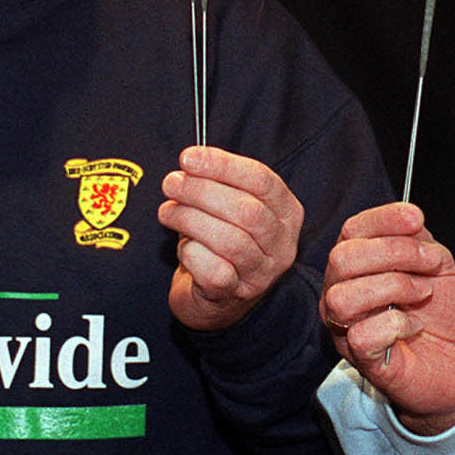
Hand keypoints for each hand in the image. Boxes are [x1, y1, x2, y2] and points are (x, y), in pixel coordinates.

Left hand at [160, 146, 304, 331]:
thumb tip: (191, 162)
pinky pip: (215, 271)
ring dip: (191, 220)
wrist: (216, 296)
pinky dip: (192, 253)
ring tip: (167, 212)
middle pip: (248, 211)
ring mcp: (263, 272)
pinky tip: (183, 246)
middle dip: (203, 192)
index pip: (262, 181)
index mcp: (287, 211)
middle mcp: (283, 243)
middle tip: (171, 183)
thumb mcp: (229, 206)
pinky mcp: (238, 294)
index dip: (223, 166)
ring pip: (232, 241)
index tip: (188, 158)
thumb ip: (218, 182)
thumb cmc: (221, 239)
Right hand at [321, 203, 454, 434]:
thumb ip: (420, 239)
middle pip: (343, 259)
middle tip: (429, 264)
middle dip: (394, 253)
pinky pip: (362, 335)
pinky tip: (414, 325)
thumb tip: (409, 218)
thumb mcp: (438, 264)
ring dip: (394, 287)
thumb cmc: (439, 313)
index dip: (383, 219)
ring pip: (344, 297)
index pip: (352, 230)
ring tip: (422, 294)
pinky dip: (398, 324)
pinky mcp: (359, 358)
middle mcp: (340, 291)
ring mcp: (345, 327)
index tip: (417, 219)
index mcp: (357, 264)